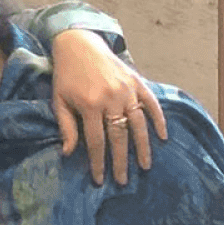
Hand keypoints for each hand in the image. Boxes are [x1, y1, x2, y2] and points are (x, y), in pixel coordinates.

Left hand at [48, 30, 168, 185]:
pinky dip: (159, 120)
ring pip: (138, 123)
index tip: (100, 179)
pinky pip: (152, 103)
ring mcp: (126, 89)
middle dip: (121, 161)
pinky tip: (163, 137)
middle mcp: (111, 98)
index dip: (98, 162)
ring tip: (145, 166)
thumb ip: (66, 126)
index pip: (96, 141)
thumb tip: (68, 153)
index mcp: (89, 104)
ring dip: (143, 147)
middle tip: (123, 180)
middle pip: (119, 136)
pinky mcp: (136, 81)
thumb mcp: (60, 100)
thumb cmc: (67, 75)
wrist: (78, 44)